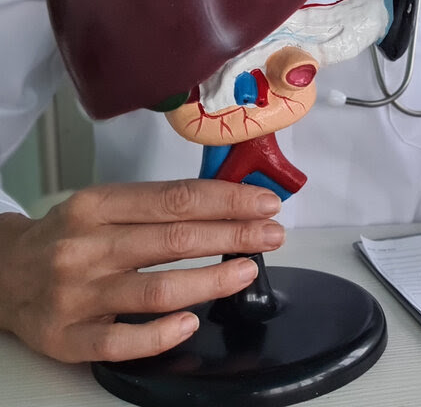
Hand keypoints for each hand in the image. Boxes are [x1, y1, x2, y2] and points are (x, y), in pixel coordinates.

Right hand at [0, 179, 282, 362]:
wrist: (4, 273)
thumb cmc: (68, 235)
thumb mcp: (104, 205)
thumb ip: (156, 205)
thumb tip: (225, 205)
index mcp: (97, 206)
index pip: (176, 199)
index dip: (227, 201)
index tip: (264, 203)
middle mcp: (86, 247)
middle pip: (174, 240)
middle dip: (233, 235)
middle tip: (272, 234)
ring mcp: (76, 295)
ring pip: (156, 290)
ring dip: (212, 280)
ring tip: (248, 270)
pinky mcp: (67, 338)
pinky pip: (121, 343)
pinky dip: (161, 335)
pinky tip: (192, 322)